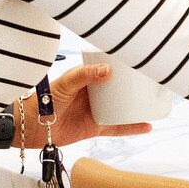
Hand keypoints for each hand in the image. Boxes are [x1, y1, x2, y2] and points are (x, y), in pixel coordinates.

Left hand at [29, 61, 154, 144]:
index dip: (124, 65)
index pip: (109, 68)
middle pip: (120, 88)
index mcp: (87, 78)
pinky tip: (147, 125)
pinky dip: (133, 126)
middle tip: (154, 80)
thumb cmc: (43, 100)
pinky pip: (118, 126)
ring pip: (123, 107)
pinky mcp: (96, 126)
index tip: (140, 60)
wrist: (32, 127)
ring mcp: (96, 110)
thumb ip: (84, 75)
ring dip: (138, 105)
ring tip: (156, 101)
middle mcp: (94, 93)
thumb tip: (107, 70)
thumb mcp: (65, 83)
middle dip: (136, 85)